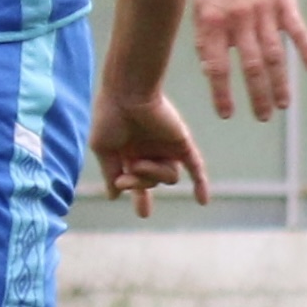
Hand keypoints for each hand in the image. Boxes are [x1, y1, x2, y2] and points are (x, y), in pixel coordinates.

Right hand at [89, 90, 209, 218]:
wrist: (128, 93)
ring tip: (138, 164)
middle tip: (125, 178)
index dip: (140, 198)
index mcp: (130, 153)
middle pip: (153, 182)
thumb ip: (110, 172)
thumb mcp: (103, 149)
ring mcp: (167, 148)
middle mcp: (150, 151)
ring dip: (152, 176)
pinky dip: (200, 184)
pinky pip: (195, 167)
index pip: (137, 180)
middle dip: (139, 185)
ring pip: (170, 178)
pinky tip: (202, 203)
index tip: (144, 214)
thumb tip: (113, 195)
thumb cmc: (110, 117)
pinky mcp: (182, 143)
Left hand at [191, 0, 306, 121]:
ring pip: (274, 55)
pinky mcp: (284, 4)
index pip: (217, 67)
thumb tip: (210, 72)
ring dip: (279, 82)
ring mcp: (264, 12)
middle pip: (250, 66)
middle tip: (262, 116)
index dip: (221, 93)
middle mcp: (239, 21)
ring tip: (283, 104)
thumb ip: (205, 39)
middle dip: (257, 95)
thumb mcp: (199, 10)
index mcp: (212, 24)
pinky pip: (297, 31)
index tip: (227, 114)